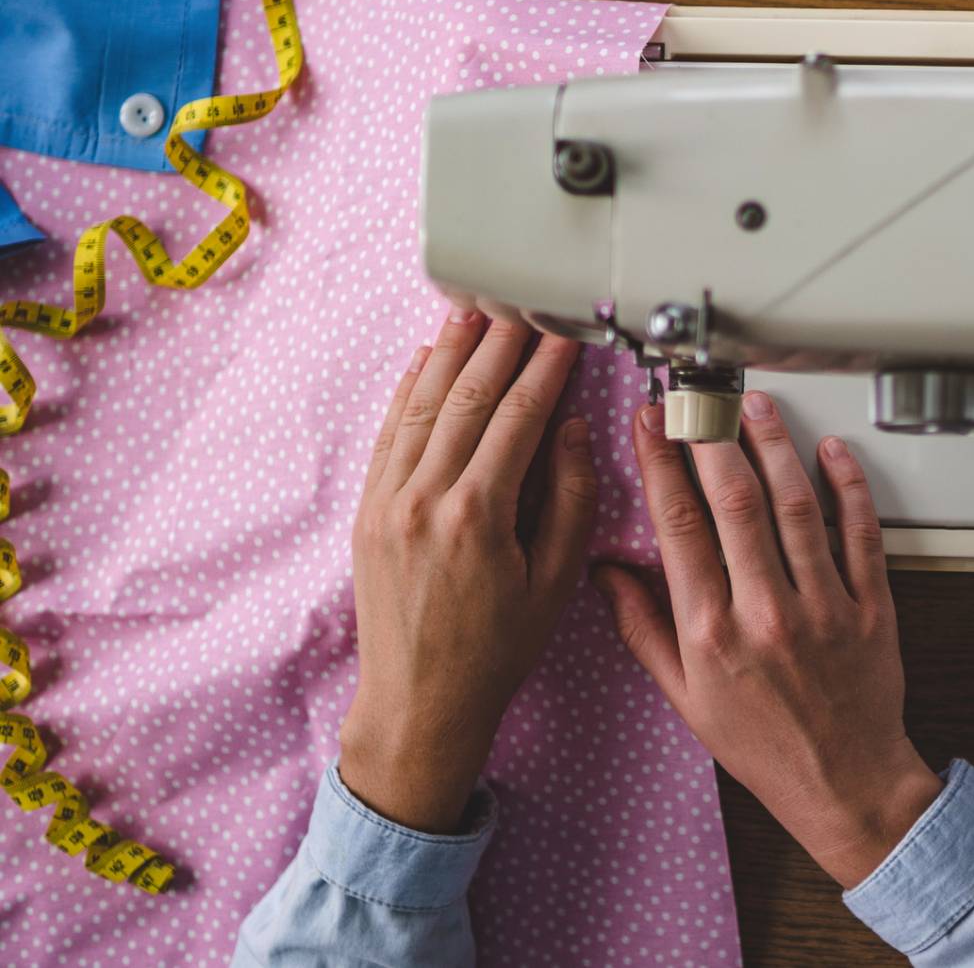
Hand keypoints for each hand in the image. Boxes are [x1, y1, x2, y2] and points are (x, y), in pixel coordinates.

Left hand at [338, 308, 598, 832]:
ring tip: (475, 312)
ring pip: (422, 407)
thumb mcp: (555, 583)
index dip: (546, 368)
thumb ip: (569, 501)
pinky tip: (426, 361)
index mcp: (478, 517)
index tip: (565, 331)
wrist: (419, 704)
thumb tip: (572, 431)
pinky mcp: (368, 511)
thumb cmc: (497, 652)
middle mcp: (424, 500)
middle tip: (522, 302)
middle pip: (466, 399)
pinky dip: (408, 391)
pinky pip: (389, 434)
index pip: (518, 418)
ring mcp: (387, 502)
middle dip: (499, 345)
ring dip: (450, 354)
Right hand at [594, 391, 941, 888]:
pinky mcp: (871, 607)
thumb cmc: (763, 745)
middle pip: (735, 502)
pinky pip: (861, 534)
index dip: (661, 464)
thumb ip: (644, 629)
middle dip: (711, 435)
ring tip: (756, 406)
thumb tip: (606, 571)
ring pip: (796, 506)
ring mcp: (823, 607)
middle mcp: (765, 613)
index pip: (679, 527)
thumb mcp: (684, 698)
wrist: (844, 784)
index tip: (651, 423)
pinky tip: (832, 451)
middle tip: (699, 394)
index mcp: (710, 633)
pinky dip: (848, 488)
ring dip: (773, 446)